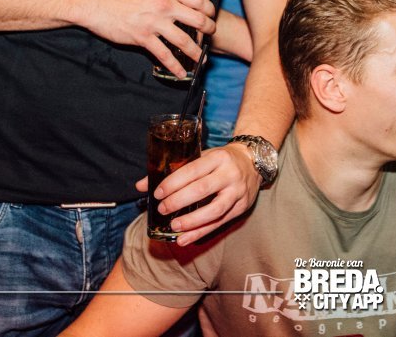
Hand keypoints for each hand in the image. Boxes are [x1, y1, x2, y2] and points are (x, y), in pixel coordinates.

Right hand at [80, 0, 215, 73]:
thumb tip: (180, 2)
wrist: (97, 3)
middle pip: (197, 20)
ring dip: (196, 52)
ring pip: (184, 40)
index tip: (211, 16)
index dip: (209, 10)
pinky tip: (181, 73)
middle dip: (208, 30)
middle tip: (210, 35)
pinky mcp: (143, 37)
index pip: (199, 0)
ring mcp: (154, 22)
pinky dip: (175, 66)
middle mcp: (164, 5)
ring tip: (201, 59)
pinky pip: (164, 55)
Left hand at [141, 143, 259, 244]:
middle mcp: (229, 174)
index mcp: (217, 158)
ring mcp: (238, 192)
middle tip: (163, 209)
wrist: (253, 162)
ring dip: (192, 221)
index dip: (173, 183)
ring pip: (214, 210)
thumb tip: (141, 185)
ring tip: (173, 226)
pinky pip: (220, 223)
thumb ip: (173, 170)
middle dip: (179, 201)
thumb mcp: (201, 157)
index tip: (158, 193)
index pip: (192, 171)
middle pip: (202, 190)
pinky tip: (185, 238)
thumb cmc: (221, 160)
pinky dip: (201, 232)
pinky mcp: (242, 207)